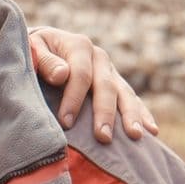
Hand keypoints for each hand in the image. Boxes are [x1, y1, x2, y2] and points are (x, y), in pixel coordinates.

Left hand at [28, 27, 156, 142]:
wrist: (45, 46)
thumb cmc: (34, 52)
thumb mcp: (33, 49)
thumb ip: (44, 61)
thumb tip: (61, 75)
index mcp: (79, 46)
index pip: (80, 75)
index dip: (73, 99)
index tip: (65, 122)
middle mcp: (99, 57)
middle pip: (106, 87)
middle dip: (104, 113)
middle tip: (103, 137)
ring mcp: (110, 71)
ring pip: (124, 94)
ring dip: (130, 116)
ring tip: (135, 136)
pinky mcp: (116, 83)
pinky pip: (132, 99)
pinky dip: (143, 114)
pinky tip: (151, 131)